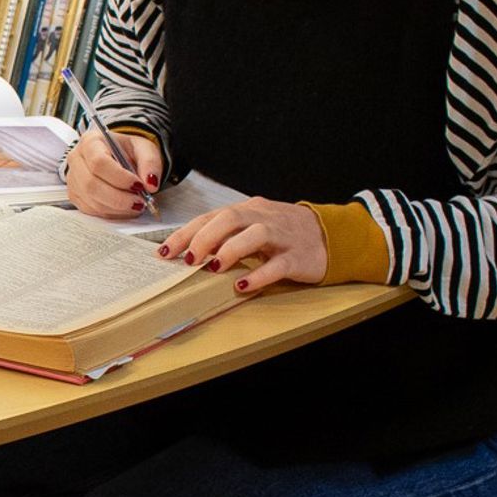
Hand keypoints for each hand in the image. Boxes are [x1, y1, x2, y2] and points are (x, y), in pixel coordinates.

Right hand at [66, 128, 164, 219]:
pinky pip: (91, 210)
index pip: (99, 162)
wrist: (118, 155)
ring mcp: (73, 179)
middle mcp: (77, 159)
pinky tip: (124, 208)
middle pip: (91, 184)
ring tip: (135, 205)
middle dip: (119, 198)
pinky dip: (111, 213)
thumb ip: (150, 163)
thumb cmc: (127, 150)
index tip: (138, 185)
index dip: (119, 177)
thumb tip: (150, 184)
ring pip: (91, 200)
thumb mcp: (144, 148)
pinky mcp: (75, 195)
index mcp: (91, 141)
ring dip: (117, 208)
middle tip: (140, 201)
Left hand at [158, 197, 328, 294]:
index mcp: (249, 210)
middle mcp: (264, 218)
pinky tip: (242, 285)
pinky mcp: (298, 257)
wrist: (331, 236)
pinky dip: (258, 275)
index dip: (187, 232)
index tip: (165, 251)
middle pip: (231, 218)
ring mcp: (282, 237)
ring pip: (255, 235)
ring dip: (231, 249)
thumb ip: (227, 236)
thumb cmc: (285, 233)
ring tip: (213, 267)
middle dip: (205, 237)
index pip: (212, 216)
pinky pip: (277, 265)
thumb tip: (191, 252)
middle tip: (189, 258)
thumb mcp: (254, 228)